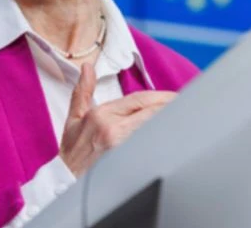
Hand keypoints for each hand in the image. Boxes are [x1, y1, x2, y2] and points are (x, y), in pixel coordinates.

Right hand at [59, 63, 175, 176]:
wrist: (64, 183)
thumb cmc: (72, 153)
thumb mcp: (73, 119)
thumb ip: (82, 91)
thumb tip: (87, 68)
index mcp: (101, 114)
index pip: (140, 99)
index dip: (161, 97)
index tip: (175, 97)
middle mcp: (112, 129)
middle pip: (152, 112)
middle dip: (171, 106)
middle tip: (186, 106)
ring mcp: (121, 147)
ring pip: (154, 128)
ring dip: (170, 123)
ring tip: (184, 120)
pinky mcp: (127, 163)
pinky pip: (151, 148)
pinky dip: (163, 142)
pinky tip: (173, 141)